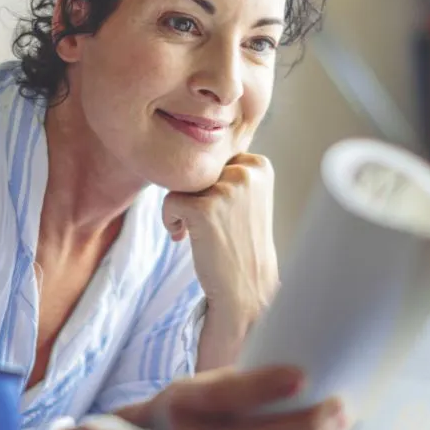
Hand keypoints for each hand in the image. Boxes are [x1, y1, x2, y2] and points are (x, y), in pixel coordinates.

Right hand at [120, 365, 347, 429]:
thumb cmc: (192, 403)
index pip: (225, 396)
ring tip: (341, 420)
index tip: (302, 375)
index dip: (263, 386)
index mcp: (183, 400)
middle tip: (337, 404)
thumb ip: (240, 384)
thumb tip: (301, 371)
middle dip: (304, 424)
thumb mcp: (202, 384)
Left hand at [162, 153, 278, 331]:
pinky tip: (185, 238)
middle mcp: (246, 173)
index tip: (219, 210)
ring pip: (182, 183)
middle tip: (208, 223)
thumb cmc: (241, 241)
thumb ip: (230, 170)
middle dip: (195, 194)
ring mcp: (226, 190)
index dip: (210, 184)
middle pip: (197, 168)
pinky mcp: (204, 208)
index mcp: (260, 165)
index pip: (215, 158)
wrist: (245, 288)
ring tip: (198, 231)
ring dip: (182, 208)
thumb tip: (197, 142)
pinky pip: (170, 201)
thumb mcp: (247, 197)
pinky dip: (170, 220)